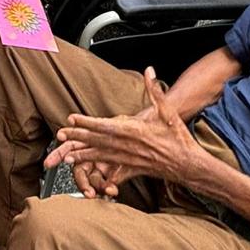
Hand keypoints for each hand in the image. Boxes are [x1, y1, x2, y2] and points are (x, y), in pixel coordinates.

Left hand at [50, 75, 202, 186]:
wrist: (189, 163)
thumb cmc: (178, 137)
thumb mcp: (167, 110)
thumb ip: (155, 90)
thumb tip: (150, 70)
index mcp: (134, 131)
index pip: (104, 125)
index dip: (86, 122)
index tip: (71, 118)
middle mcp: (129, 146)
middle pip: (98, 141)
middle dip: (78, 138)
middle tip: (60, 136)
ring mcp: (130, 160)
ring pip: (102, 157)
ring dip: (84, 156)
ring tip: (67, 157)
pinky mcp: (134, 170)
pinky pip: (115, 173)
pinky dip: (102, 175)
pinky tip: (92, 178)